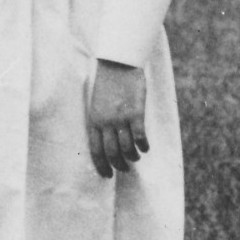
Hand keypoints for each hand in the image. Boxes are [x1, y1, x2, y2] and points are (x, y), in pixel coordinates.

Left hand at [86, 59, 148, 178]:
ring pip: (127, 148)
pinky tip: (146, 148)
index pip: (95, 151)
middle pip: (111, 153)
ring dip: (132, 157)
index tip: (107, 175)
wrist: (117, 64)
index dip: (101, 166)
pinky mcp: (135, 113)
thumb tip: (109, 139)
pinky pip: (140, 137)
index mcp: (93, 121)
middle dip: (118, 165)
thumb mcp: (97, 104)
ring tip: (136, 157)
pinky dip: (143, 146)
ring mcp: (120, 119)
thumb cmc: (108, 83)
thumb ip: (101, 121)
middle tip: (125, 169)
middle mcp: (105, 123)